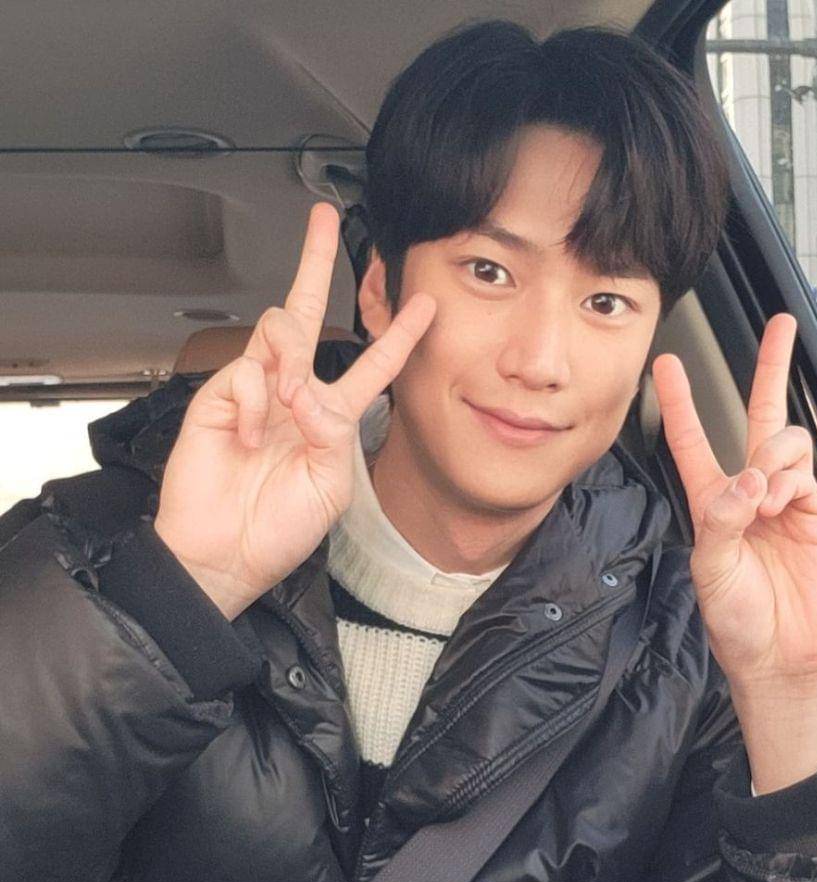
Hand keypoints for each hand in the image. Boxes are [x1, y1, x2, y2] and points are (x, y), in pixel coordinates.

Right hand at [154, 202, 435, 619]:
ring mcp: (256, 392)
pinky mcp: (219, 396)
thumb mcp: (330, 486)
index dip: (398, 335)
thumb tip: (307, 390)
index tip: (424, 304)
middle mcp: (294, 395)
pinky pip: (244, 372)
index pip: (371, 365)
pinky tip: (246, 436)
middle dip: (315, 263)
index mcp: (330, 417)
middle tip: (324, 220)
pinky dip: (251, 403)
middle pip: (307, 315)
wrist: (222, 553)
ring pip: (277, 331)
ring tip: (287, 402)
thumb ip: (333, 433)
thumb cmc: (278, 529)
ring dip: (289, 360)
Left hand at [652, 314, 816, 790]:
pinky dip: (792, 479)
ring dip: (774, 458)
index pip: (692, 440)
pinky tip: (782, 504)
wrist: (783, 653)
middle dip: (769, 369)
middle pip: (756, 417)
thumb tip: (749, 479)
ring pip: (782, 442)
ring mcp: (784, 498)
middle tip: (781, 326)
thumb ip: (724, 519)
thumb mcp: (712, 569)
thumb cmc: (736, 617)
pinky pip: (804, 472)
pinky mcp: (814, 510)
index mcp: (710, 502)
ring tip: (767, 498)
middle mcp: (746, 491)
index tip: (667, 364)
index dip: (680, 401)